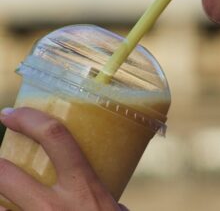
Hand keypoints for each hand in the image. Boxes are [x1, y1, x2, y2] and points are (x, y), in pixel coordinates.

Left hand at [0, 107, 128, 210]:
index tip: (11, 113)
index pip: (55, 136)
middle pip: (5, 172)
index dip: (30, 118)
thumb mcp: (112, 206)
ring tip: (5, 187)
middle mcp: (55, 206)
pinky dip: (3, 209)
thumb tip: (91, 183)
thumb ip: (99, 193)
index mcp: (83, 186)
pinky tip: (9, 205)